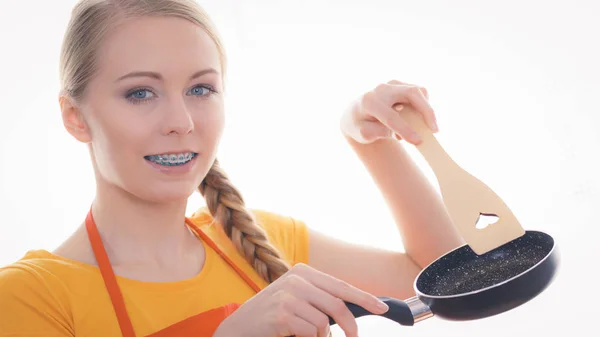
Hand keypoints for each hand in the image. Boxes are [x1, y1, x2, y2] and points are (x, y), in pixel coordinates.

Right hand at [213, 263, 388, 336]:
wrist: (239, 327)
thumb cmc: (271, 314)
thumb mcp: (296, 298)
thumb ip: (319, 298)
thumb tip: (351, 308)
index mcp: (302, 272)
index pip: (341, 286)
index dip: (364, 298)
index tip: (382, 308)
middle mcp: (297, 280)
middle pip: (338, 304)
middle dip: (350, 325)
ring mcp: (289, 296)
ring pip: (324, 322)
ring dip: (321, 336)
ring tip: (306, 335)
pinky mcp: (283, 314)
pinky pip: (311, 332)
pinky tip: (294, 335)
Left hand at [340, 80, 437, 144]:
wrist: (355, 113)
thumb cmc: (360, 125)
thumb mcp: (364, 134)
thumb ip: (380, 133)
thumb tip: (400, 134)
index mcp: (369, 102)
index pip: (391, 116)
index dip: (405, 129)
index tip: (418, 141)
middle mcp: (381, 89)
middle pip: (411, 93)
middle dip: (426, 111)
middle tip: (435, 130)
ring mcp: (392, 84)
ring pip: (418, 91)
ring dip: (426, 109)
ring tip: (427, 127)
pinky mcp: (401, 85)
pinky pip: (419, 93)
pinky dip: (423, 105)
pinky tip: (419, 119)